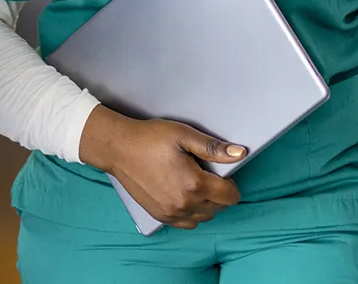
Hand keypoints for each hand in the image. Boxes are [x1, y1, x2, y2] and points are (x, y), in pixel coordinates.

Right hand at [79, 105, 245, 229]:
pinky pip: (188, 223)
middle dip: (218, 192)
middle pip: (219, 208)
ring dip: (206, 204)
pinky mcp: (161, 217)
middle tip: (203, 172)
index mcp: (194, 184)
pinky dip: (192, 212)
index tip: (218, 171)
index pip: (230, 196)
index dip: (230, 183)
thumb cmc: (149, 138)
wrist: (118, 148)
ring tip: (192, 183)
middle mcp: (185, 204)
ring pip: (205, 217)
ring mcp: (172, 213)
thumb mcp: (182, 135)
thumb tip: (240, 153)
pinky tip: (182, 194)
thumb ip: (213, 147)